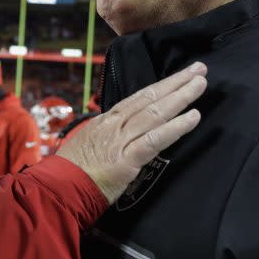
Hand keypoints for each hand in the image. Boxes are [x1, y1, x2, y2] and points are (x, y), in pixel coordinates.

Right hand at [57, 63, 206, 202]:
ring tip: (200, 84)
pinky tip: (193, 117)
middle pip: (149, 98)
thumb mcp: (88, 143)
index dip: (161, 86)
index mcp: (106, 121)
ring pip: (155, 113)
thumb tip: (122, 131)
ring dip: (181, 97)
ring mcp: (120, 140)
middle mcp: (114, 125)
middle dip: (176, 82)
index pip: (138, 98)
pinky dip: (175, 127)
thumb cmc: (72, 171)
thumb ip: (108, 135)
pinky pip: (155, 140)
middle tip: (199, 69)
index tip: (180, 75)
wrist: (58, 189)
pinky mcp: (126, 160)